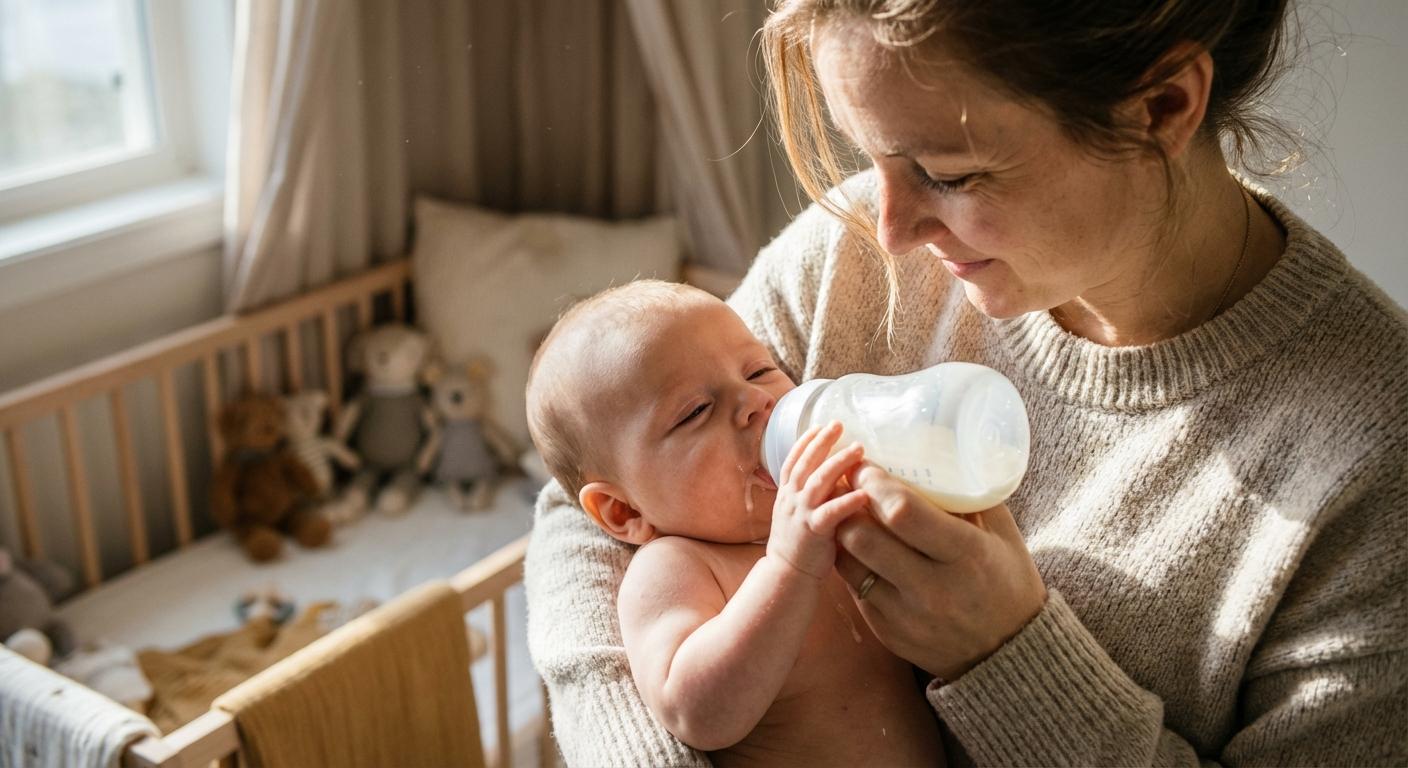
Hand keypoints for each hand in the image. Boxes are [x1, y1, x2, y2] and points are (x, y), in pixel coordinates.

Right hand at [766, 421, 869, 578]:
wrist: (786, 575)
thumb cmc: (799, 544)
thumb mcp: (799, 513)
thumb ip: (814, 495)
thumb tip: (837, 477)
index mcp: (787, 494)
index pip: (793, 460)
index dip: (806, 441)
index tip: (820, 425)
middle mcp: (791, 499)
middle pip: (807, 463)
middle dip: (823, 442)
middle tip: (839, 424)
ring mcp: (800, 514)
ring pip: (818, 481)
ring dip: (838, 463)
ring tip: (858, 450)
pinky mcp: (813, 531)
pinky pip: (831, 512)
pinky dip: (847, 501)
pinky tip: (864, 493)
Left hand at [835, 463, 1046, 681]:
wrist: (1010, 655)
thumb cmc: (1008, 582)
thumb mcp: (1002, 534)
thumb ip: (968, 498)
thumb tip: (934, 451)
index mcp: (966, 554)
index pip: (902, 512)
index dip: (874, 483)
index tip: (864, 465)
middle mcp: (932, 588)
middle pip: (864, 537)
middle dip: (846, 503)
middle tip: (844, 483)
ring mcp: (906, 615)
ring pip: (849, 563)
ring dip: (841, 532)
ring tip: (844, 511)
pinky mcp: (888, 632)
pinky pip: (854, 588)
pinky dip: (852, 562)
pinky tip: (859, 546)